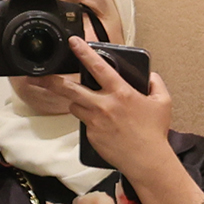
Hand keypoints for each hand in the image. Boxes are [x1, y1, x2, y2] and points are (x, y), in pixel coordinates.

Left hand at [44, 38, 178, 179]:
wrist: (147, 161)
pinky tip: (102, 124)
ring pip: (74, 105)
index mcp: (121, 93)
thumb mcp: (163, 102)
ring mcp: (95, 121)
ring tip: (85, 101)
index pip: (98, 66)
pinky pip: (84, 123)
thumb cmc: (154, 133)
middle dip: (53, 81)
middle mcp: (103, 105)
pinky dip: (89, 119)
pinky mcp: (91, 136)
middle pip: (70, 88)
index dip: (84, 52)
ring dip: (76, 101)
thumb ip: (156, 84)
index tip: (74, 42)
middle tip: (40, 76)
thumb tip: (150, 76)